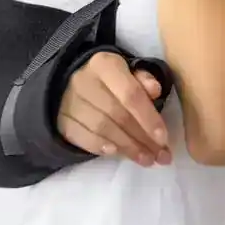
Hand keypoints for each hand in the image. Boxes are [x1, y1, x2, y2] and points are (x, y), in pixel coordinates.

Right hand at [56, 51, 172, 166]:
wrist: (67, 80)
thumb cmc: (107, 78)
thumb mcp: (127, 71)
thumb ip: (143, 80)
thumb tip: (155, 91)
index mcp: (105, 64)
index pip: (130, 94)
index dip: (148, 118)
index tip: (164, 138)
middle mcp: (84, 81)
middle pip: (118, 115)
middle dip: (142, 138)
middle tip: (161, 156)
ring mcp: (68, 101)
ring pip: (102, 128)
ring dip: (127, 147)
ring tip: (146, 159)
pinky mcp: (60, 118)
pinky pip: (81, 137)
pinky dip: (99, 147)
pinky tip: (115, 153)